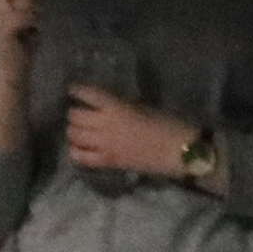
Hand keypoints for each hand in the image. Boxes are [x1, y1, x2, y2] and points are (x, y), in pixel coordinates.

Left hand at [63, 85, 196, 180]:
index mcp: (118, 107)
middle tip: (79, 112)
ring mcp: (104, 145)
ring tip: (78, 129)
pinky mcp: (106, 162)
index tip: (72, 89)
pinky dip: (75, 150)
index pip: (90, 94)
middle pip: (76, 116)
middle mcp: (105, 125)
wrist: (181, 151)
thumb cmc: (170, 124)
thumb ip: (123, 106)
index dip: (77, 90)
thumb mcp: (145, 107)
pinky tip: (78, 147)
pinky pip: (79, 157)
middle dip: (74, 113)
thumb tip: (106, 106)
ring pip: (73, 135)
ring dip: (73, 130)